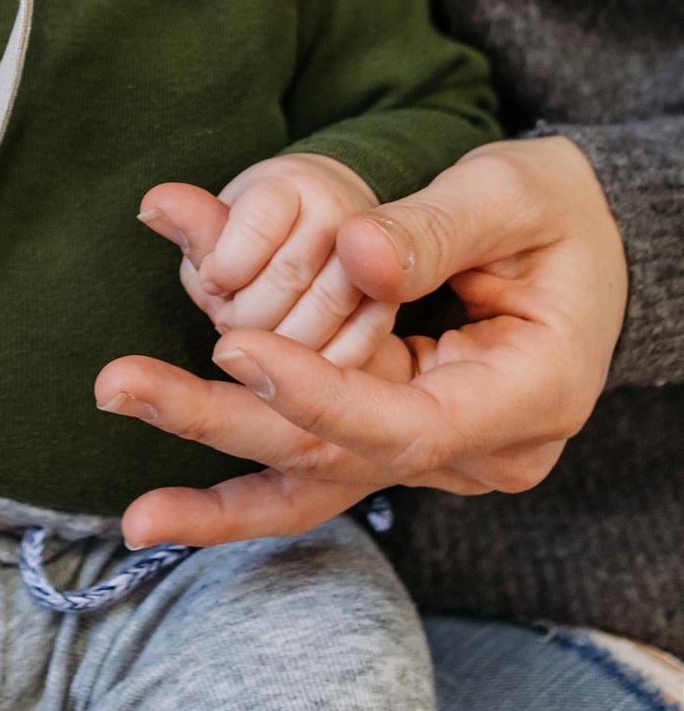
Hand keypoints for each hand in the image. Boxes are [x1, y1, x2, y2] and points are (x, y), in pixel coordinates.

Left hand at [96, 137, 627, 551]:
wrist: (587, 244)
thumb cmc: (555, 212)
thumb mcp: (514, 195)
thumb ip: (436, 225)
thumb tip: (352, 251)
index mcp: (526, 396)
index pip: (407, 422)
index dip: (317, 392)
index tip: (235, 344)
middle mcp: (477, 450)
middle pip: (338, 459)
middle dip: (224, 425)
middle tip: (122, 385)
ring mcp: (431, 451)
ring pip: (316, 482)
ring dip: (217, 487)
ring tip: (132, 515)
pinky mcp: (388, 432)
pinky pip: (310, 467)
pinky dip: (239, 485)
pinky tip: (162, 515)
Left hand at [146, 152, 393, 367]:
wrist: (338, 237)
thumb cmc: (265, 230)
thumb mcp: (228, 221)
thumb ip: (199, 225)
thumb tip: (151, 207)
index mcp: (294, 185)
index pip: (255, 225)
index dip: (224, 265)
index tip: (214, 280)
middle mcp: (343, 217)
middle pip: (285, 276)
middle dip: (244, 313)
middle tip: (229, 317)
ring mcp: (374, 266)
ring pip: (316, 321)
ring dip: (273, 348)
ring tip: (257, 342)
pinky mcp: (385, 311)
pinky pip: (349, 352)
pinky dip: (309, 372)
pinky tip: (286, 377)